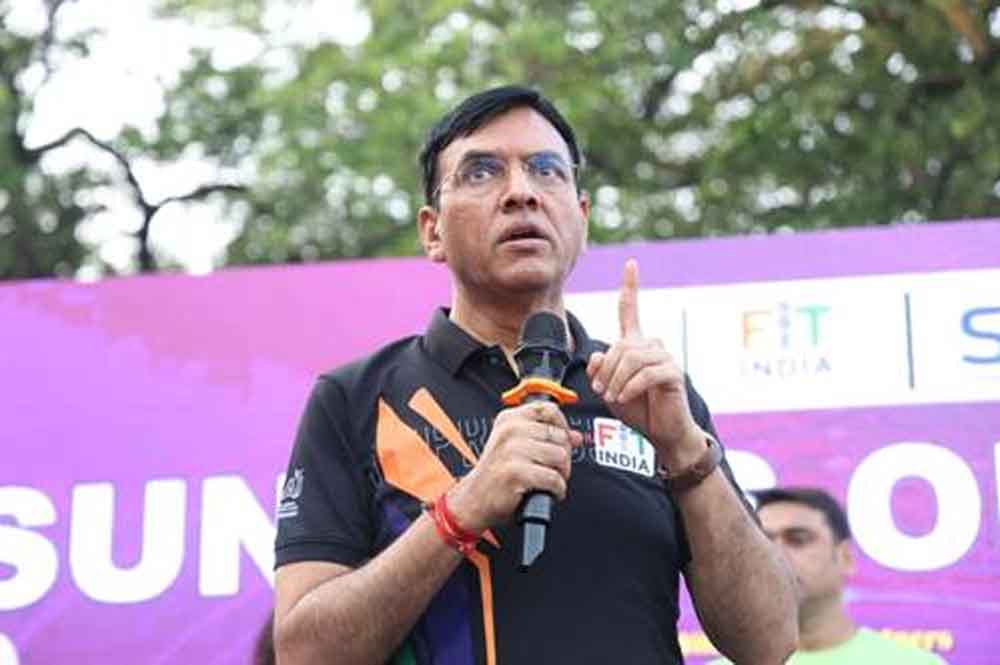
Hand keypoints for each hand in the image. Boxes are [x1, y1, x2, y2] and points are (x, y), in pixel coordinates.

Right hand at [447, 400, 582, 532]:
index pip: (549, 410)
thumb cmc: (496, 474)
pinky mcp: (517, 472)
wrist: (474, 500)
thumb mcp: (516, 446)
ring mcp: (512, 450)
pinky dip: (557, 490)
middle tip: (551, 469)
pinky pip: (554, 479)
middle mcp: (510, 430)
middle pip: (560, 436)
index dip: (563, 427)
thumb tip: (575, 436)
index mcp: (509, 419)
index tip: (562, 441)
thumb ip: (546, 437)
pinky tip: (546, 492)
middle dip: (563, 457)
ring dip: (561, 474)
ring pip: (560, 457)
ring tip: (548, 481)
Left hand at [586, 259, 704, 468]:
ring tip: (612, 397)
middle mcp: (652, 346)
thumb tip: (598, 355)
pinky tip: (624, 397)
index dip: (630, 287)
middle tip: (601, 392)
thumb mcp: (609, 388)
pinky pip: (645, 374)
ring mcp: (665, 358)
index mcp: (636, 345)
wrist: (662, 432)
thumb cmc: (636, 409)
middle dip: (606, 369)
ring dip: (615, 380)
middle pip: (621, 345)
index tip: (631, 264)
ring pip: (632, 358)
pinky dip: (630, 387)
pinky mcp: (673, 373)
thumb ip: (600, 370)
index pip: (631, 311)